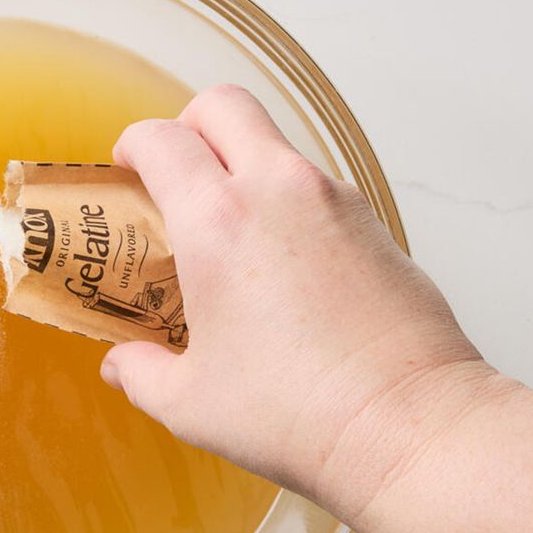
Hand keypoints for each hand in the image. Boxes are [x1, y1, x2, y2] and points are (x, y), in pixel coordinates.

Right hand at [102, 85, 503, 522]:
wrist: (408, 426)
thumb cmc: (298, 415)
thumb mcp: (191, 405)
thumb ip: (142, 374)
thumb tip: (124, 364)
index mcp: (217, 221)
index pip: (161, 139)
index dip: (132, 148)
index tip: (125, 174)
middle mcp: (278, 190)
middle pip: (224, 106)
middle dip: (190, 126)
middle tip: (175, 177)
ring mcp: (336, 201)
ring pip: (277, 146)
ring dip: (245, 168)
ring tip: (231, 235)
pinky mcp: (377, 226)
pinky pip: (319, 189)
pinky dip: (290, 205)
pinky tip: (284, 269)